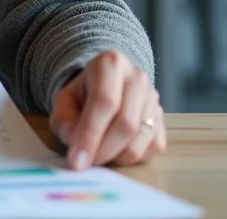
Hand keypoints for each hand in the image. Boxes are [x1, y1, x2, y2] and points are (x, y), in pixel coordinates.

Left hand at [48, 49, 165, 169]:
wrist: (104, 87)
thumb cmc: (83, 95)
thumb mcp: (64, 101)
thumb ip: (63, 119)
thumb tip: (73, 140)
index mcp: (110, 64)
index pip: (104, 101)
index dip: (90, 134)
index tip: (77, 160)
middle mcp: (137, 77)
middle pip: (126, 123)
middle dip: (103, 150)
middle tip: (87, 162)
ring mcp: (154, 98)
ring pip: (139, 140)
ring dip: (116, 157)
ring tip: (99, 153)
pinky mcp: (163, 118)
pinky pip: (152, 148)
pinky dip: (132, 157)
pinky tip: (116, 148)